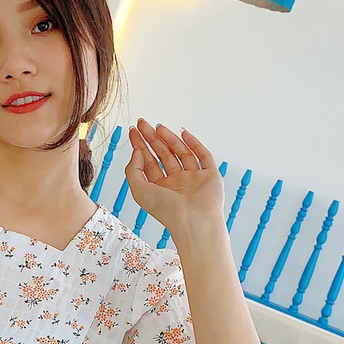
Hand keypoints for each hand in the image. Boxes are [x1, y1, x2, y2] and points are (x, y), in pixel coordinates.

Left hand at [125, 120, 224, 237]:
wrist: (193, 221)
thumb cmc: (166, 211)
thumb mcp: (139, 190)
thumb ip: (133, 170)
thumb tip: (137, 151)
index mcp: (160, 188)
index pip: (148, 163)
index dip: (140, 146)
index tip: (133, 131)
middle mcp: (177, 182)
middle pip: (163, 155)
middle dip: (152, 138)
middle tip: (142, 123)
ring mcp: (194, 178)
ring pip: (181, 152)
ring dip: (169, 138)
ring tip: (158, 126)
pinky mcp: (210, 175)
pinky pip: (202, 155)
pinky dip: (194, 143)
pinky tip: (183, 133)